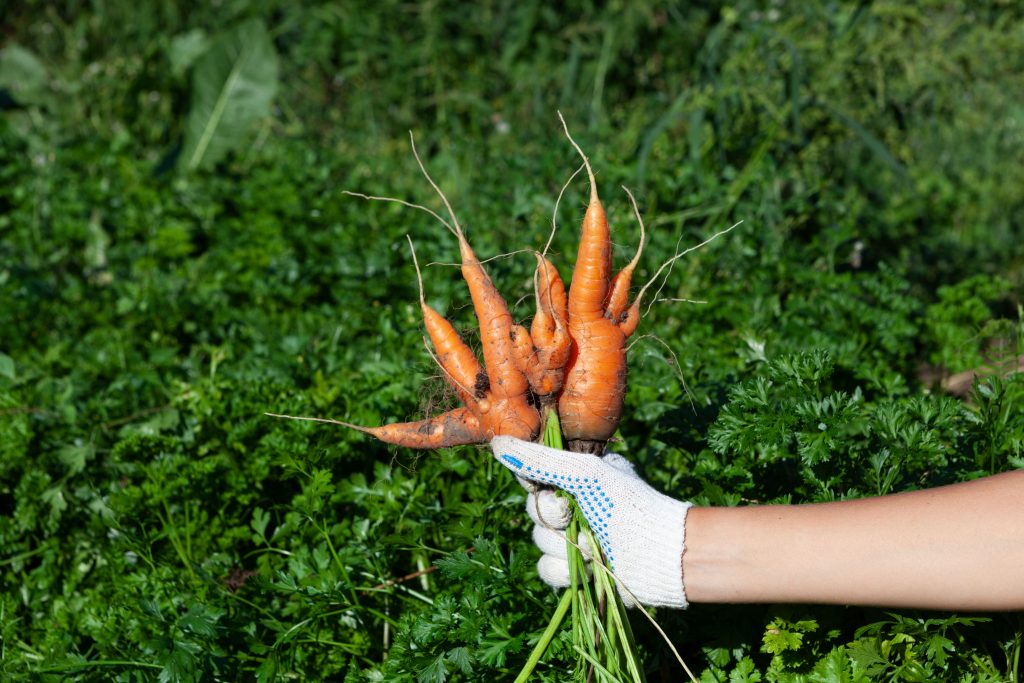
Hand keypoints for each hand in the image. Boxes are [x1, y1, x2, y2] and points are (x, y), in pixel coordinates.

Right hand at [491, 436, 692, 607]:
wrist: (659, 555)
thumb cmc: (627, 505)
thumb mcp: (585, 473)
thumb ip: (541, 460)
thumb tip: (497, 443)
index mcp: (576, 476)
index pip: (533, 474)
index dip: (533, 482)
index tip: (546, 486)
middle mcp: (573, 504)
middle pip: (532, 509)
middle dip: (552, 516)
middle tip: (573, 515)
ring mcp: (573, 538)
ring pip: (538, 541)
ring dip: (564, 545)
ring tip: (594, 546)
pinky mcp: (574, 569)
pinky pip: (546, 569)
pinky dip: (566, 570)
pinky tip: (590, 567)